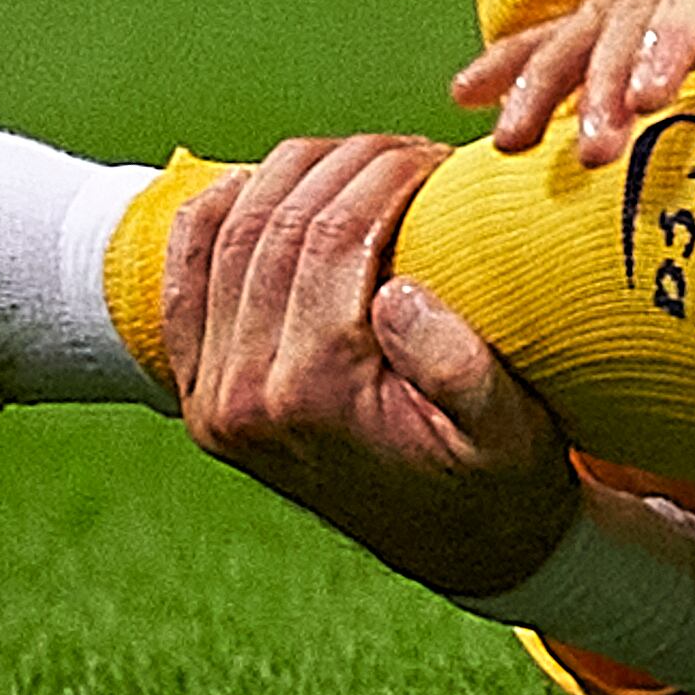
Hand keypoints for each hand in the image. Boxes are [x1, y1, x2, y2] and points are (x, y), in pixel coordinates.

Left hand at [160, 134, 576, 599]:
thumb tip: (395, 292)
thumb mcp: (509, 432)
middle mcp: (241, 398)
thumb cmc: (501, 479)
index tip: (439, 152)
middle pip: (276, 224)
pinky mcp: (198, 389)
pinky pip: (185, 272)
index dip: (387, 172)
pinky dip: (217, 211)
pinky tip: (267, 182)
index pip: (333, 237)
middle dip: (347, 163)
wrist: (461, 547)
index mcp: (315, 398)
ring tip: (360, 158)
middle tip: (408, 148)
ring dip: (290, 173)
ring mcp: (208, 394)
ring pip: (226, 233)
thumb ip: (459, 367)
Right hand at [452, 0, 694, 164]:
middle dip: (598, 80)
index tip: (641, 97)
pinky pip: (585, 33)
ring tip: (506, 145)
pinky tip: (470, 97)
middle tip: (581, 154)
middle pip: (633, 11)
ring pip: (592, 25)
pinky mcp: (670, 12)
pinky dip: (527, 61)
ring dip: (547, 81)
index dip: (669, 35)